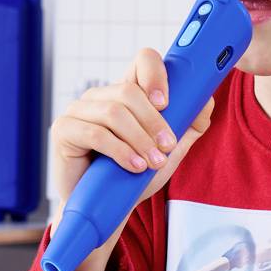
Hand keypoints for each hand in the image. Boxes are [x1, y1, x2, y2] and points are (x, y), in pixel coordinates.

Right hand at [50, 48, 216, 208]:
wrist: (104, 209)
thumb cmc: (133, 176)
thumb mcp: (169, 151)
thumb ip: (189, 126)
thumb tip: (206, 100)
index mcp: (126, 92)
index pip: (143, 61)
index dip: (156, 74)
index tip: (167, 102)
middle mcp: (100, 96)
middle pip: (129, 91)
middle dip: (154, 121)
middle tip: (167, 145)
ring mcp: (78, 111)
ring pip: (114, 113)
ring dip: (140, 140)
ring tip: (153, 162)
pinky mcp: (63, 130)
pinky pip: (95, 133)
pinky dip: (120, 151)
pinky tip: (134, 166)